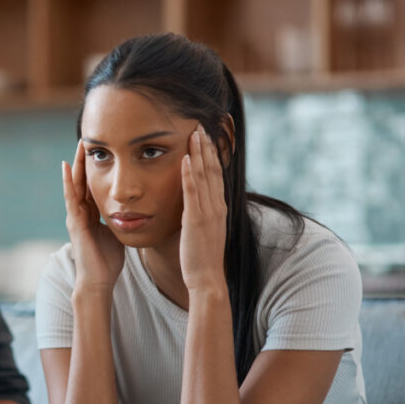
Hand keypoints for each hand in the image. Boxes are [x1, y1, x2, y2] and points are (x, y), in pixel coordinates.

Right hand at [62, 141, 124, 290]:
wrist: (99, 280)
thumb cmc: (108, 261)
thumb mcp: (117, 233)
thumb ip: (121, 220)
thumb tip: (135, 210)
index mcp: (91, 214)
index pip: (92, 185)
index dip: (95, 168)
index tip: (101, 149)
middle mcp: (81, 213)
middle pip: (82, 181)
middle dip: (84, 161)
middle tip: (87, 139)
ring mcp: (75, 217)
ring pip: (74, 185)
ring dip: (76, 165)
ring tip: (79, 146)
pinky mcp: (75, 222)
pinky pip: (71, 198)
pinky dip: (68, 181)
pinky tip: (67, 167)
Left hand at [179, 125, 227, 291]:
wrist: (207, 279)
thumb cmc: (201, 257)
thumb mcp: (203, 230)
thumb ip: (200, 213)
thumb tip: (192, 204)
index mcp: (218, 207)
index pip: (216, 174)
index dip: (212, 154)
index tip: (207, 135)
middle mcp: (216, 206)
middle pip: (213, 169)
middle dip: (207, 146)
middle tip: (202, 124)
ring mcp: (208, 212)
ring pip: (205, 176)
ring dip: (200, 153)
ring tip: (195, 132)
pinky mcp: (195, 220)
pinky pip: (193, 193)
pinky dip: (190, 175)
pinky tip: (186, 159)